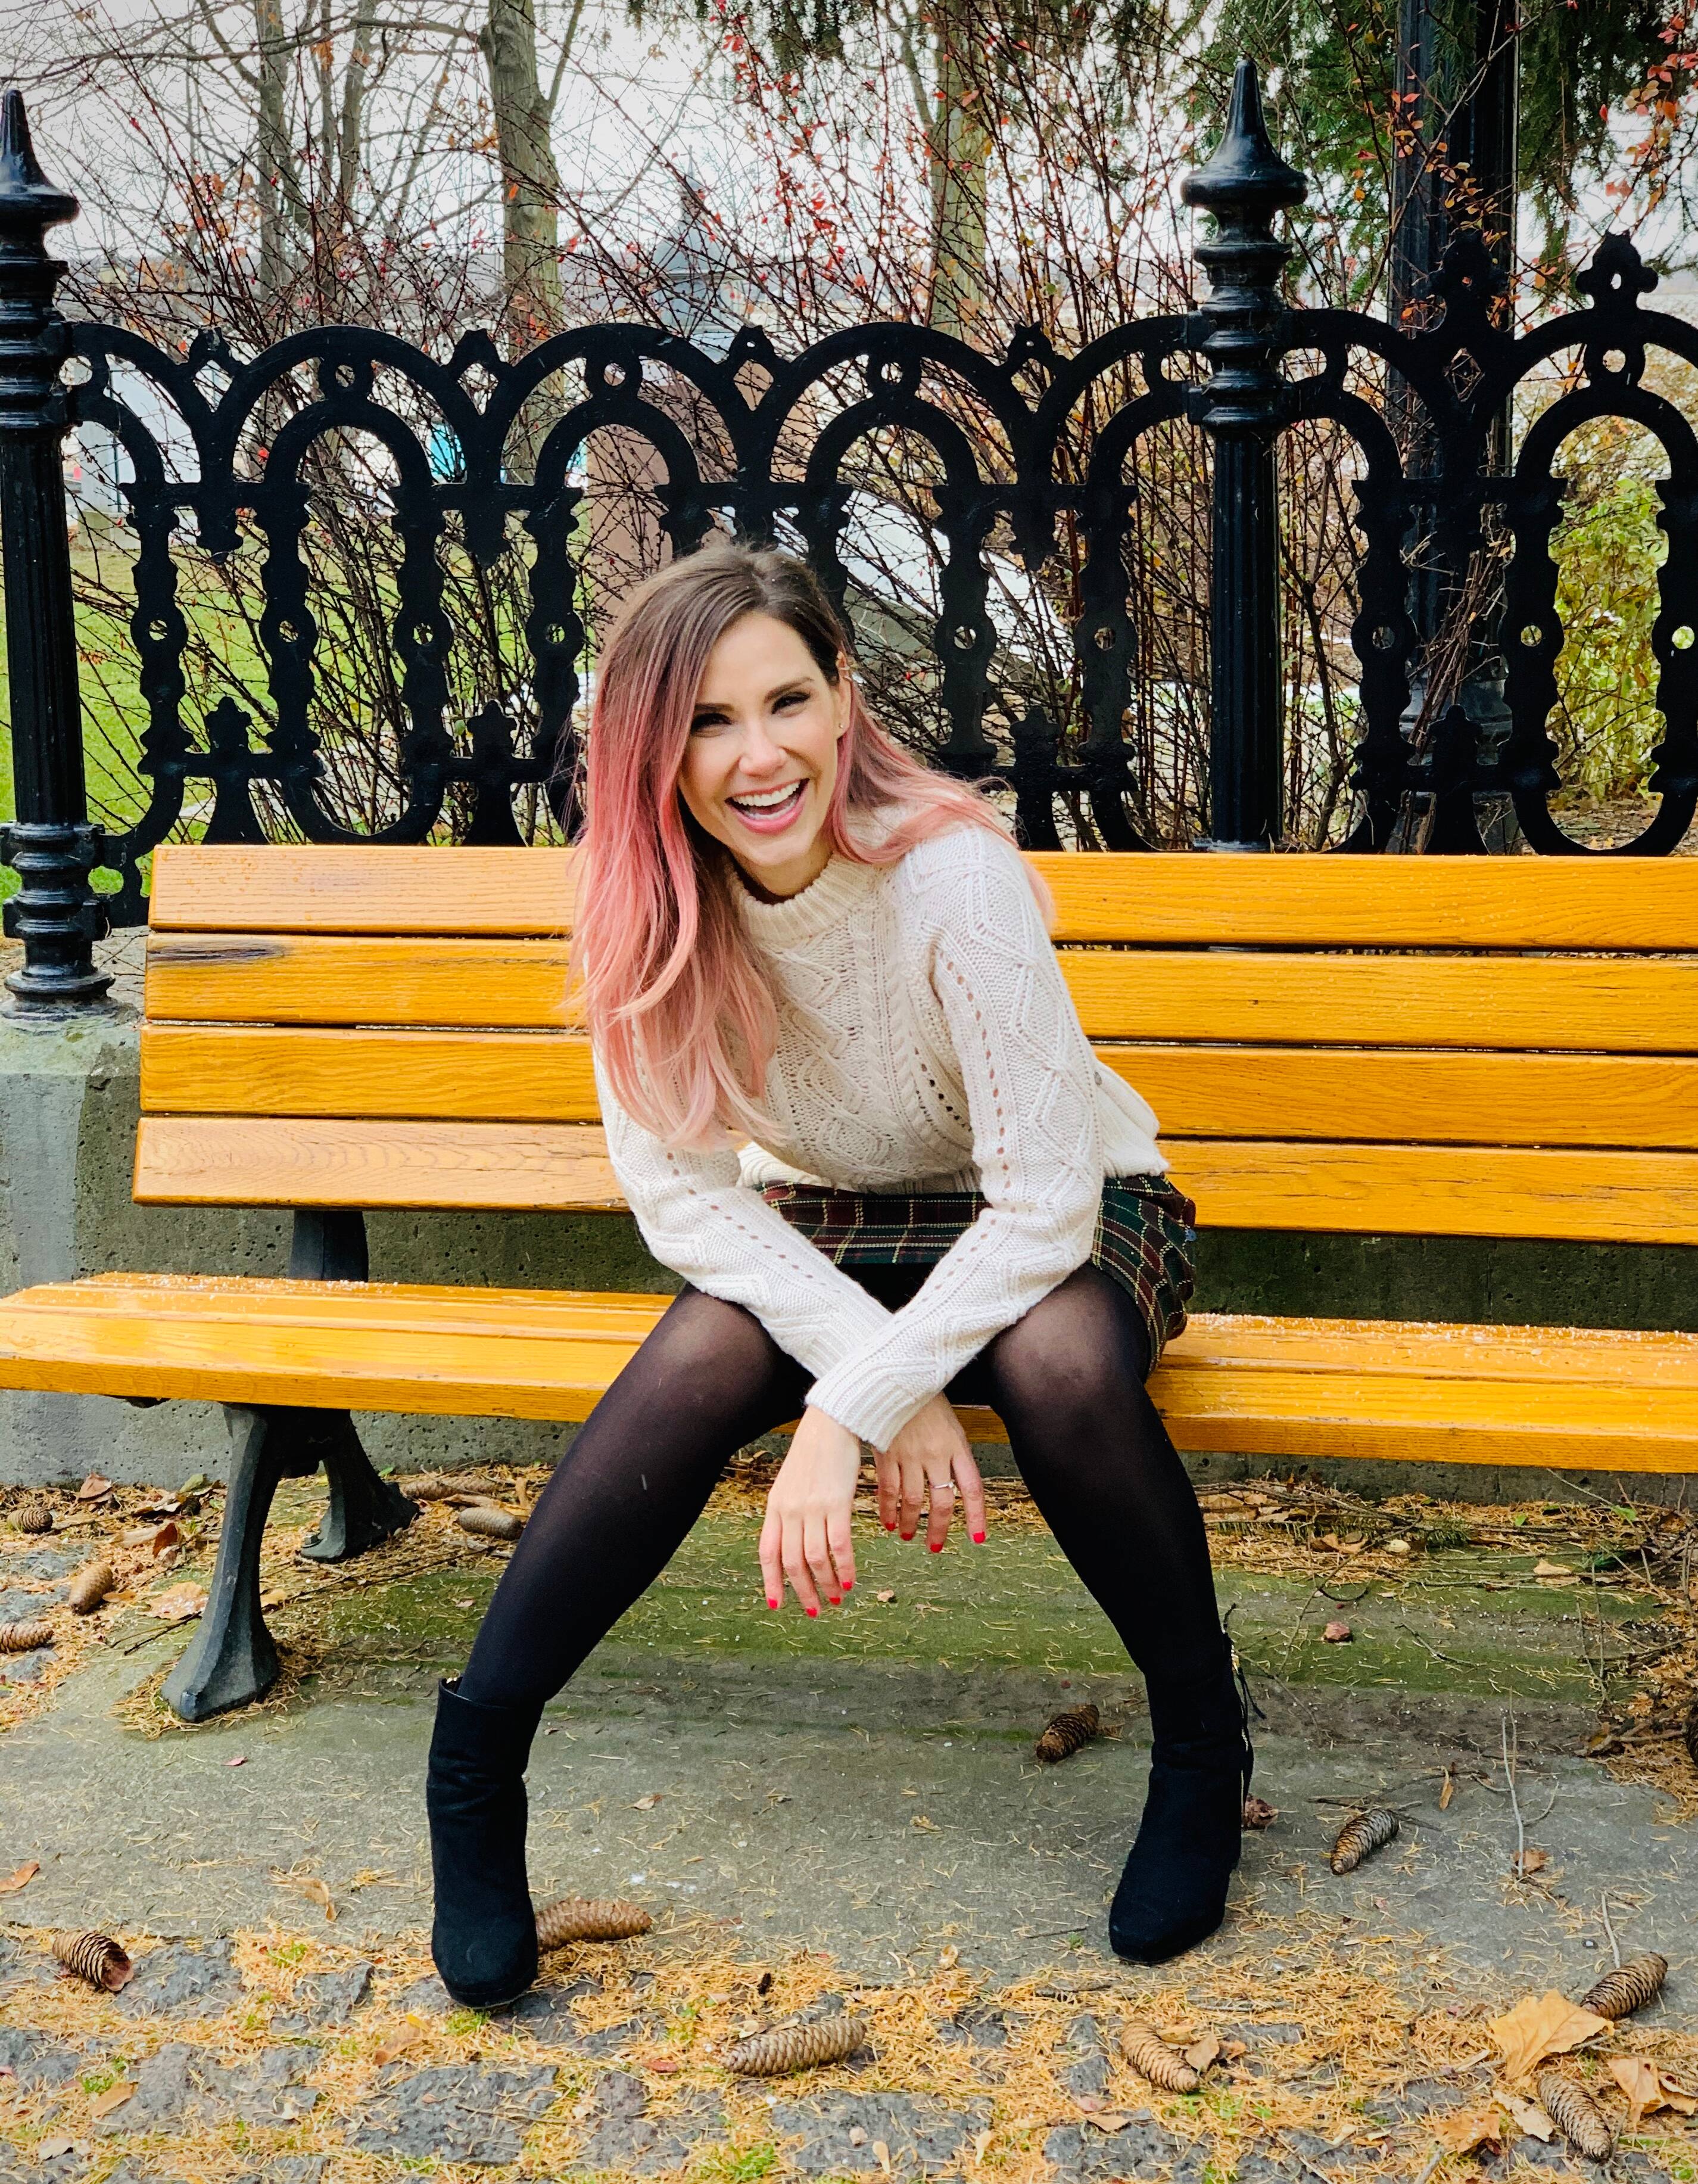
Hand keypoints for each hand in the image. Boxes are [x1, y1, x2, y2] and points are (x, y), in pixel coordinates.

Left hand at [759, 1405, 861, 1616]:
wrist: (832, 1422)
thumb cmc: (815, 1450)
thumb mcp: (791, 1481)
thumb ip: (789, 1509)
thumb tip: (793, 1538)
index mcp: (775, 1506)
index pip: (768, 1553)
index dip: (771, 1582)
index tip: (776, 1604)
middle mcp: (790, 1511)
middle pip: (792, 1562)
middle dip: (803, 1591)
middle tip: (815, 1610)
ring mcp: (812, 1508)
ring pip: (815, 1559)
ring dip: (825, 1584)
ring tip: (836, 1598)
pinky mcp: (837, 1503)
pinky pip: (839, 1545)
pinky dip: (844, 1567)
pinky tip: (850, 1580)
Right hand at [873, 1395, 987, 1553]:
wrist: (897, 1375)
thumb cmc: (925, 1399)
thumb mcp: (951, 1423)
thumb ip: (954, 1453)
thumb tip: (957, 1483)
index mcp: (957, 1445)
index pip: (972, 1488)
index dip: (976, 1515)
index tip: (977, 1537)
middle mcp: (935, 1454)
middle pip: (941, 1501)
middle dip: (938, 1529)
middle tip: (935, 1546)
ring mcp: (910, 1454)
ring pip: (912, 1500)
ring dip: (910, 1522)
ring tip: (908, 1534)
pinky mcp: (886, 1452)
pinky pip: (888, 1489)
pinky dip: (888, 1509)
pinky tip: (888, 1520)